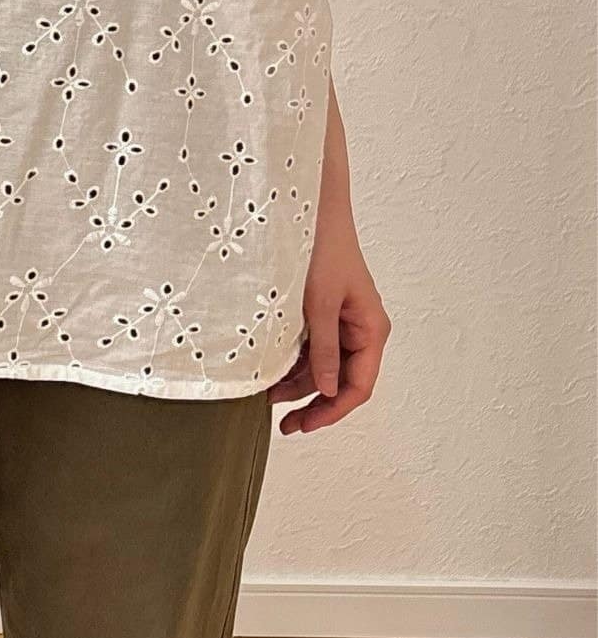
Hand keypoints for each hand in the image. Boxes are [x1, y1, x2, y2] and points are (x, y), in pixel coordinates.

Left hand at [269, 210, 390, 433]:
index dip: (333, 411)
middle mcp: (359, 331)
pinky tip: (270, 377)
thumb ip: (325, 349)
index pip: (359, 386)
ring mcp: (339, 325)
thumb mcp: (320, 304)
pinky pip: (310, 351)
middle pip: (340, 383)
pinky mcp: (320, 317)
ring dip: (297, 386)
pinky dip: (292, 365)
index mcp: (371, 330)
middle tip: (284, 426)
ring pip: (322, 369)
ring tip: (266, 400)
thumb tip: (328, 390)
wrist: (307, 211)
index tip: (304, 425)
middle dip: (313, 404)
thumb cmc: (322, 250)